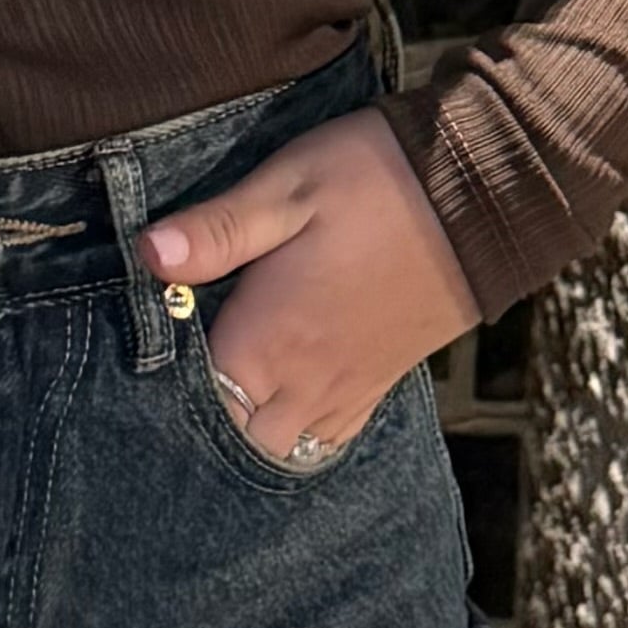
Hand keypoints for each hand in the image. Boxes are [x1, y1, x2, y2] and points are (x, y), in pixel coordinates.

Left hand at [140, 104, 476, 467]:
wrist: (487, 192)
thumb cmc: (378, 179)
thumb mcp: (288, 186)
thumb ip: (218, 229)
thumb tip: (146, 253)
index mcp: (271, 337)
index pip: (197, 399)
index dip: (163, 391)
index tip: (139, 365)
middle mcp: (307, 379)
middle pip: (235, 439)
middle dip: (203, 421)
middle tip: (178, 378)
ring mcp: (350, 386)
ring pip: (282, 448)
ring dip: (247, 431)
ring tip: (224, 393)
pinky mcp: (384, 380)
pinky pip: (330, 437)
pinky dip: (298, 434)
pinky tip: (281, 403)